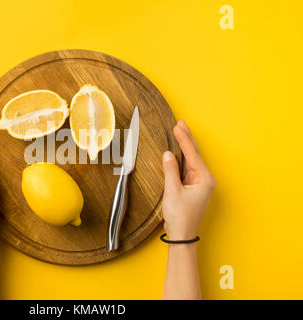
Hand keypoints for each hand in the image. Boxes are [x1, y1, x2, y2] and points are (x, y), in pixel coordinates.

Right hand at [162, 120, 215, 239]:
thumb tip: (168, 154)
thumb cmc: (180, 217)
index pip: (192, 154)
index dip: (184, 139)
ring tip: (179, 131)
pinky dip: (181, 157)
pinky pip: (186, 168)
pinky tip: (177, 150)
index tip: (178, 126)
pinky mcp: (192, 187)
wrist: (182, 235)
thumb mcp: (172, 192)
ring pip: (190, 160)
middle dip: (187, 139)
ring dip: (184, 146)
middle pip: (194, 154)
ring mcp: (199, 183)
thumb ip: (170, 171)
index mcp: (204, 179)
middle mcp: (204, 179)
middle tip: (181, 123)